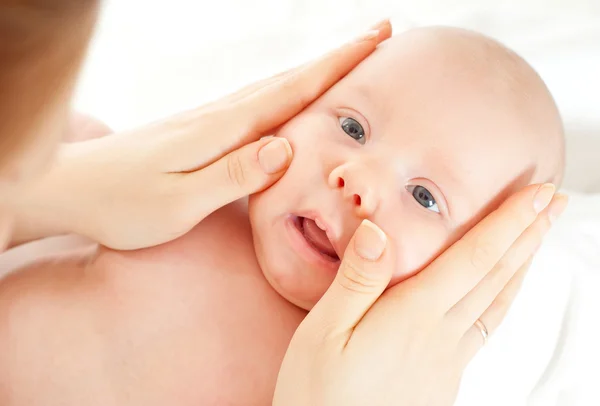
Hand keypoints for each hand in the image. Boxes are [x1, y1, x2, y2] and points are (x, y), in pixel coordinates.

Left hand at [7, 21, 391, 249]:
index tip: (376, 41)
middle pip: (289, 80)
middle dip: (338, 58)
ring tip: (350, 60)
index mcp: (223, 133)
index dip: (337, 67)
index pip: (292, 92)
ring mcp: (210, 121)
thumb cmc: (122, 204)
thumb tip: (285, 148)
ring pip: (274, 89)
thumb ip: (232, 176)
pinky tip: (293, 96)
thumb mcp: (178, 203)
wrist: (71, 188)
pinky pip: (256, 105)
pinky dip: (286, 92)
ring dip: (315, 72)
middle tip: (380, 36)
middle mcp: (220, 117)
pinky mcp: (201, 130)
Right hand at [273, 184, 567, 405]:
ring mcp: (446, 359)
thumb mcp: (322, 333)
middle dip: (528, 233)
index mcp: (412, 317)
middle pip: (495, 275)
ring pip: (497, 302)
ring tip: (538, 237)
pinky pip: (485, 327)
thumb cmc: (318, 396)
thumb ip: (355, 281)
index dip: (509, 221)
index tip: (538, 193)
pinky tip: (501, 294)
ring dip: (522, 263)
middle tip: (554, 201)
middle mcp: (440, 336)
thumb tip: (379, 231)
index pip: (474, 258)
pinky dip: (503, 298)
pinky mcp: (443, 377)